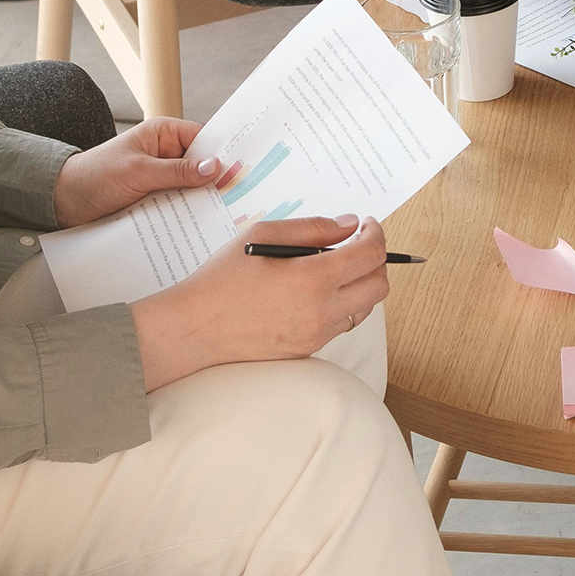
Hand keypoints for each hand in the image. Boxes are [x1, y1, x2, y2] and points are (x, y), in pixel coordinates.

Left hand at [55, 117, 240, 227]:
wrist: (64, 202)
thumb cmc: (95, 176)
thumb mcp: (139, 171)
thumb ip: (177, 171)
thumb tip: (214, 167)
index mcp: (163, 134)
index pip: (203, 140)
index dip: (222, 154)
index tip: (242, 170)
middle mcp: (165, 153)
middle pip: (201, 166)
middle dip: (214, 181)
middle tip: (237, 198)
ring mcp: (160, 177)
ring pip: (191, 188)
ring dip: (199, 201)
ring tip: (222, 216)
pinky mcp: (154, 198)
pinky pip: (178, 204)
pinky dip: (185, 213)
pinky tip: (198, 226)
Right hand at [130, 215, 389, 390]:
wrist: (194, 328)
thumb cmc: (222, 279)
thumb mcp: (263, 234)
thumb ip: (313, 228)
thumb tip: (348, 225)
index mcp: (313, 280)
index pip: (370, 255)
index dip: (375, 234)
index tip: (366, 225)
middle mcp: (322, 312)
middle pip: (379, 285)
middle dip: (376, 259)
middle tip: (357, 244)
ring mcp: (317, 335)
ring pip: (365, 308)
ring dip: (360, 284)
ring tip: (334, 267)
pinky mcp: (308, 350)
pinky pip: (341, 324)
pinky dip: (341, 304)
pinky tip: (316, 291)